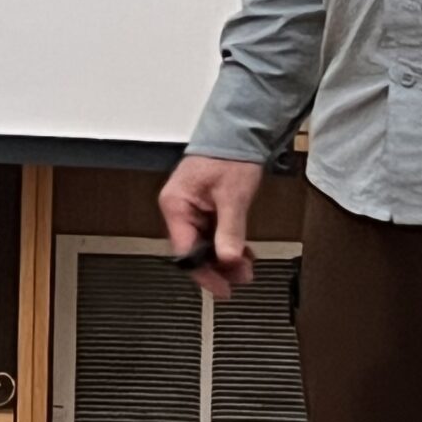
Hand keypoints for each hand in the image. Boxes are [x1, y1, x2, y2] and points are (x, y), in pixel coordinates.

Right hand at [158, 154, 261, 299]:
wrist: (239, 132)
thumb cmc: (229, 155)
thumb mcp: (233, 196)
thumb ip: (230, 231)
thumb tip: (229, 260)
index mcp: (176, 205)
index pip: (185, 251)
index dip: (204, 273)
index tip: (222, 289)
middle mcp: (178, 209)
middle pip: (193, 251)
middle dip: (218, 267)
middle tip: (241, 277)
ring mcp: (190, 209)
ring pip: (204, 245)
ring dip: (224, 257)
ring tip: (246, 267)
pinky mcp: (203, 207)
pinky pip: (211, 234)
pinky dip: (226, 245)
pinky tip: (242, 252)